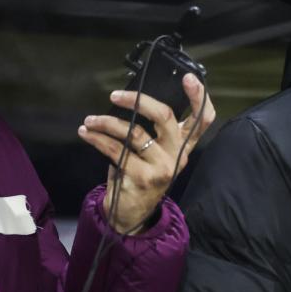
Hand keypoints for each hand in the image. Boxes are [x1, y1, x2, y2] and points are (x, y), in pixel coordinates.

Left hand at [78, 73, 216, 234]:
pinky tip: (87, 133)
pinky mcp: (143, 178)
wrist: (131, 213)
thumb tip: (132, 100)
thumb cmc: (140, 175)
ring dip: (107, 123)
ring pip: (135, 133)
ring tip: (91, 120)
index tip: (189, 78)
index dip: (199, 98)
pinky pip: (117, 151)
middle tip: (116, 95)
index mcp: (183, 145)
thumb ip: (154, 131)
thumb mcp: (154, 153)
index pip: (203, 119)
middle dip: (140, 101)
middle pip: (165, 118)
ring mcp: (162, 167)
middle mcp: (177, 155)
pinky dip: (98, 139)